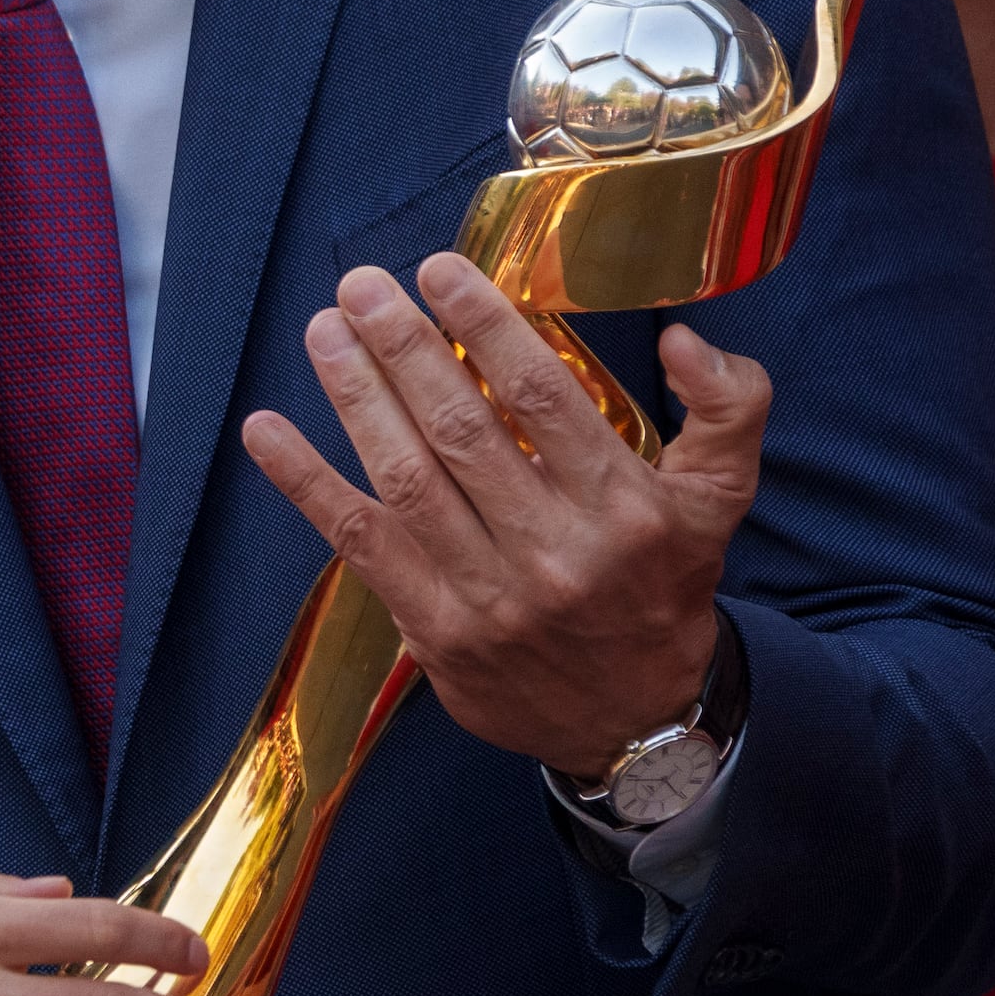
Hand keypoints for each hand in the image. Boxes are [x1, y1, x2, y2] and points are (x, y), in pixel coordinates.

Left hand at [239, 257, 759, 771]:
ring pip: (406, 479)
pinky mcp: (434, 631)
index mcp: (626, 509)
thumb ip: (728, 410)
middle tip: (361, 286)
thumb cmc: (664, 589)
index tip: (439, 271)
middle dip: (402, 349)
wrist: (634, 724)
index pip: (541, 397)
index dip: (484, 326)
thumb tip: (682, 337)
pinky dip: (305, 483)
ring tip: (322, 332)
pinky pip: (360, 543)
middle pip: (461, 431)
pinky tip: (266, 430)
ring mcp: (488, 596)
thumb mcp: (720, 502)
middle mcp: (556, 552)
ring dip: (354, 398)